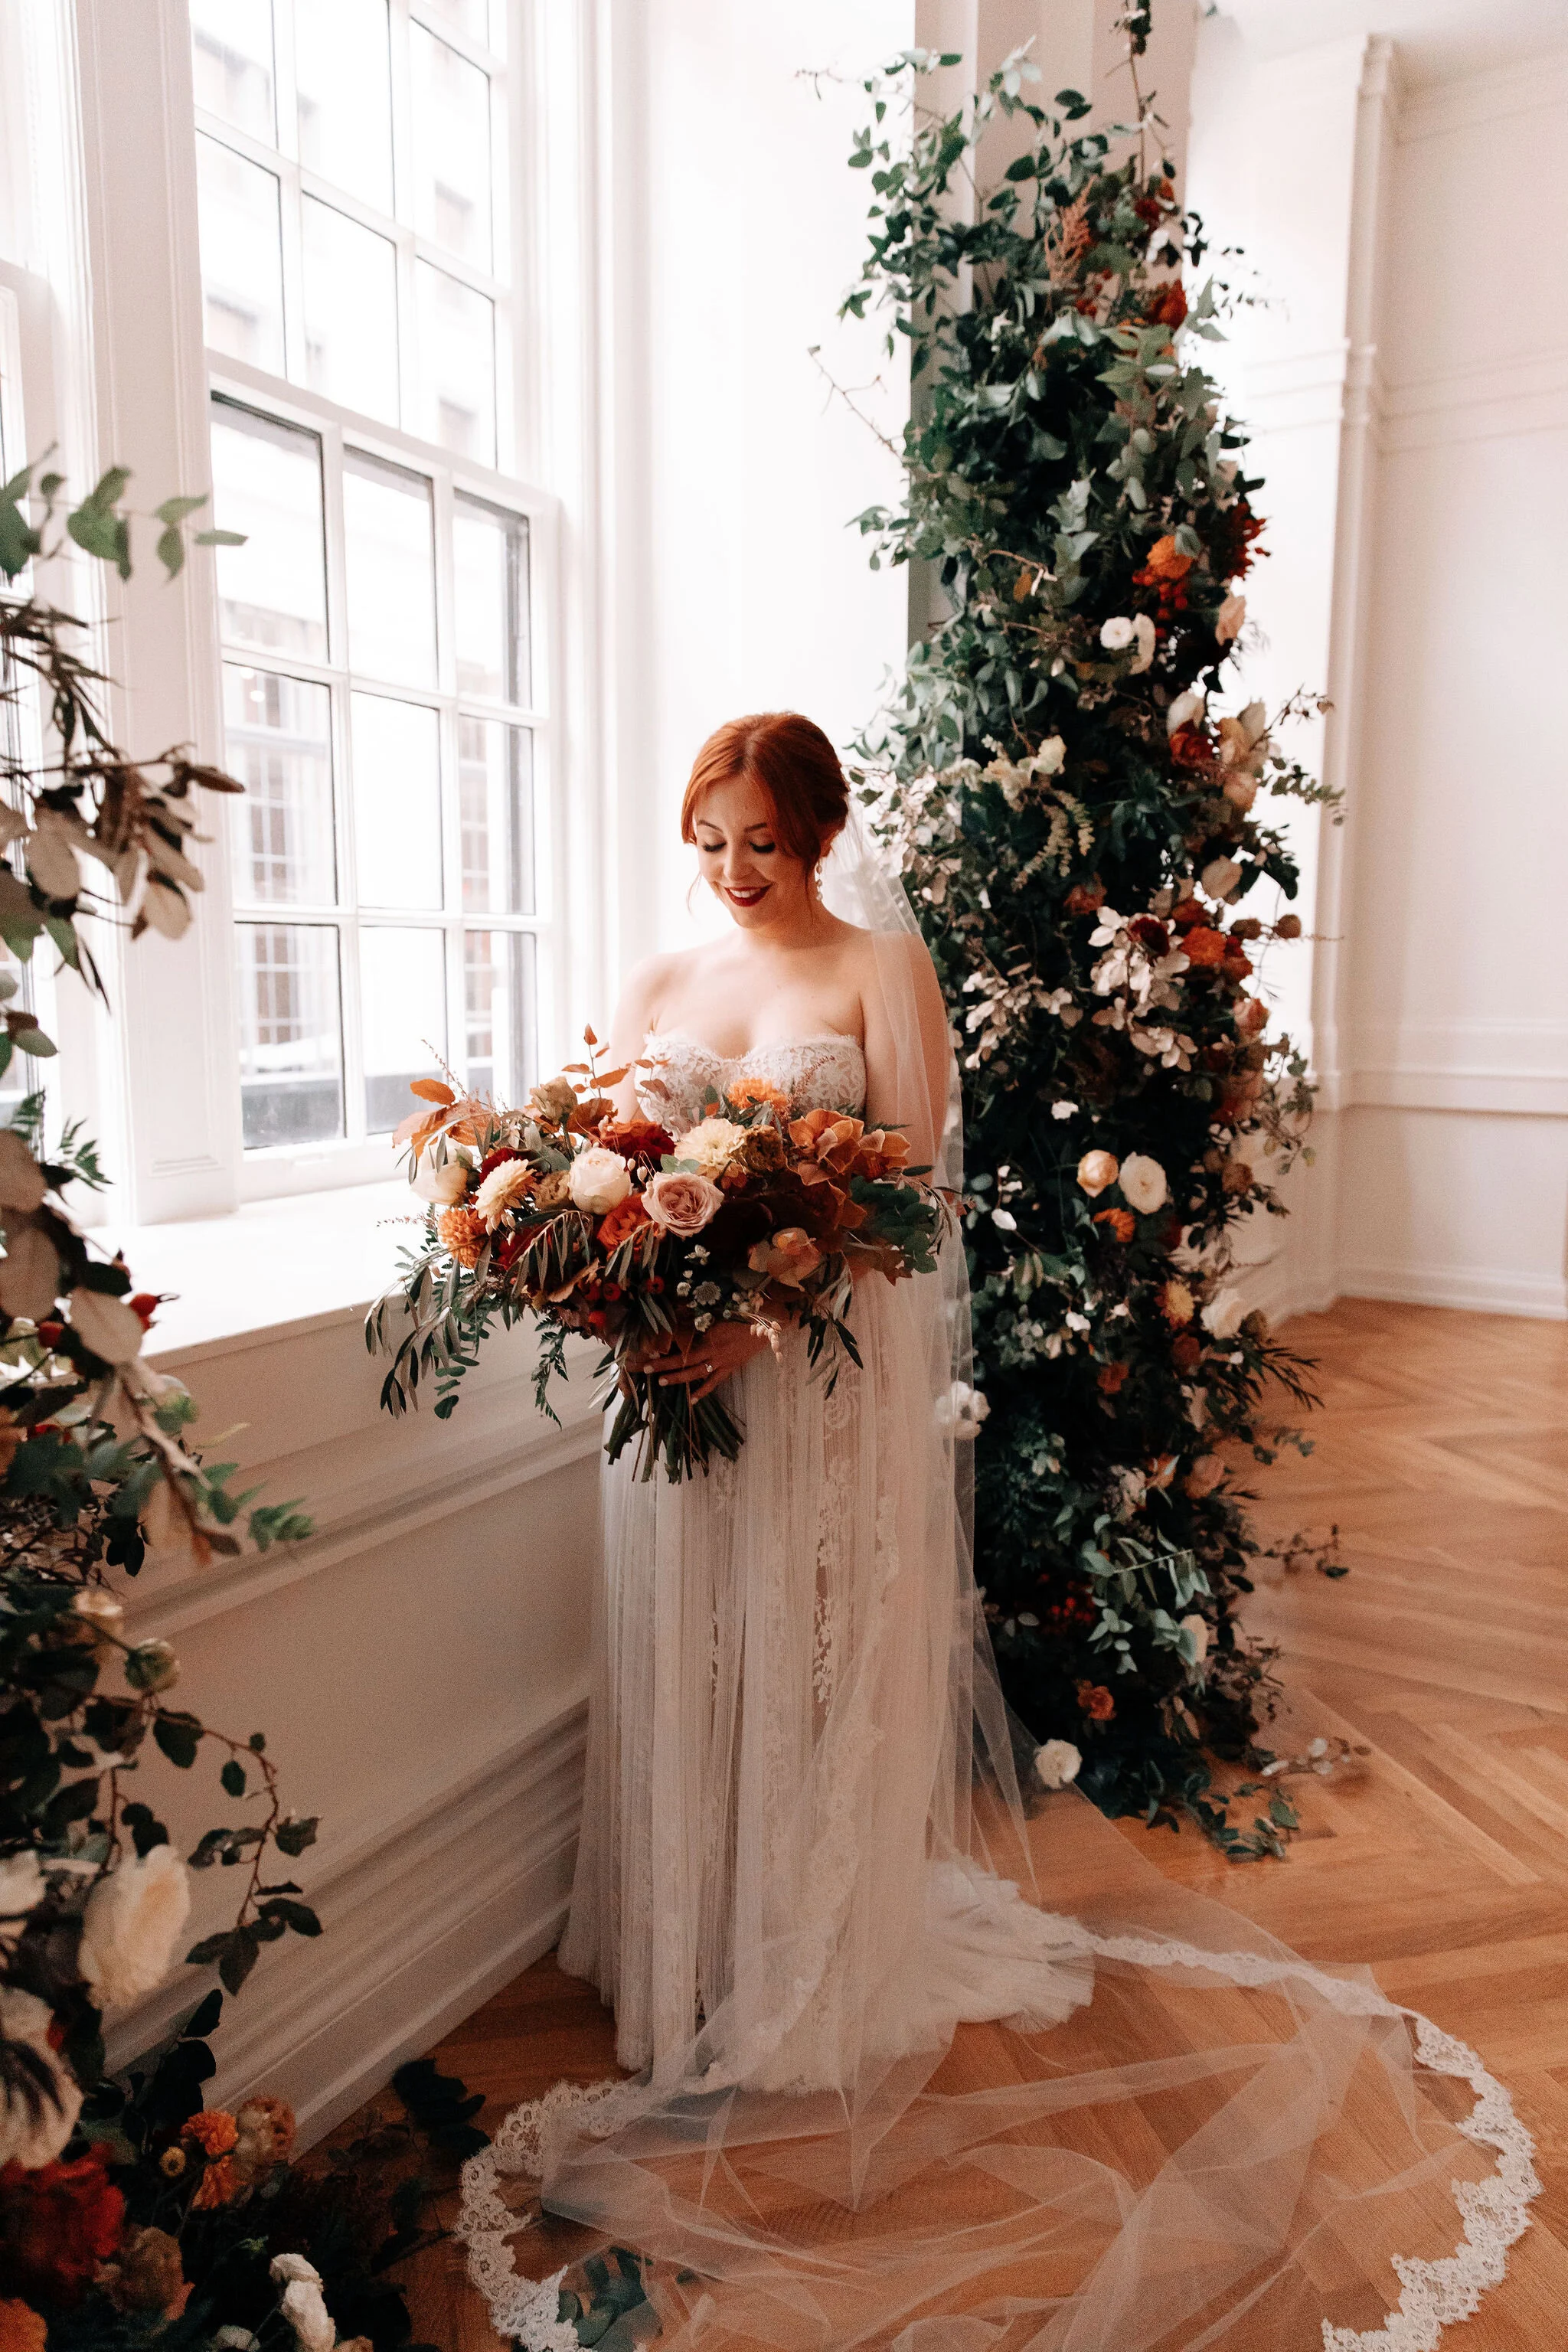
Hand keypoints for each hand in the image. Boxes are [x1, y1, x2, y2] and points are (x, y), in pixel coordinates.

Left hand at [638, 1322, 771, 1402]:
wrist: (764, 1329)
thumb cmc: (741, 1318)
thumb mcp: (718, 1317)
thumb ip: (701, 1322)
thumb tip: (679, 1319)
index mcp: (709, 1337)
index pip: (683, 1346)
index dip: (666, 1350)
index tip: (649, 1352)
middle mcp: (712, 1352)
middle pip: (684, 1361)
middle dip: (664, 1365)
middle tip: (646, 1370)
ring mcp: (721, 1363)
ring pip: (696, 1373)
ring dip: (678, 1378)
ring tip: (662, 1382)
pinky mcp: (729, 1369)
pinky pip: (714, 1382)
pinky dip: (703, 1391)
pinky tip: (692, 1400)